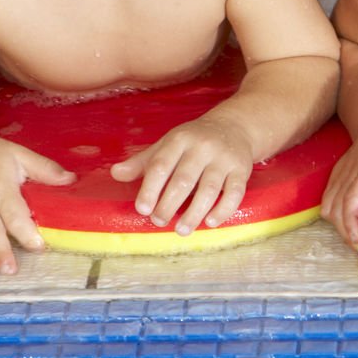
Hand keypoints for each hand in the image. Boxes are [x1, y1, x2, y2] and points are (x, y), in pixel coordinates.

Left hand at [111, 118, 256, 233]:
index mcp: (179, 140)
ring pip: (208, 189)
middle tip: (159, 221)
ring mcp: (224, 159)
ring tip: (181, 230)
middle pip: (183, 180)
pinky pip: (234, 193)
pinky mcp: (242, 169)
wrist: (234, 127)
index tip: (142, 209)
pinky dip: (223, 210)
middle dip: (168, 204)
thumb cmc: (193, 141)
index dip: (150, 189)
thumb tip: (115, 173)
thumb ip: (142, 162)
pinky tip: (210, 222)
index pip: (161, 165)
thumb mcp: (166, 145)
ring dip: (194, 213)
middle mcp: (202, 147)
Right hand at [324, 113, 357, 245]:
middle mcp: (349, 174)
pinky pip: (328, 197)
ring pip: (328, 205)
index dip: (350, 224)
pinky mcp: (339, 174)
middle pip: (335, 209)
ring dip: (338, 224)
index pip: (350, 201)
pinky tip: (348, 221)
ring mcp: (341, 174)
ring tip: (356, 237)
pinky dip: (333, 213)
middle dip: (345, 231)